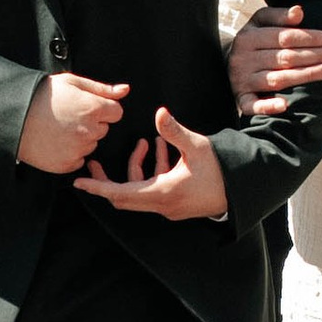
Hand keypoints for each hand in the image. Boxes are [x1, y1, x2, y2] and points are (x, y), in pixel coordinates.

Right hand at [17, 69, 129, 173]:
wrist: (13, 116)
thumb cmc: (42, 95)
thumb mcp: (71, 82)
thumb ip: (102, 88)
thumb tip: (125, 90)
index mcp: (93, 108)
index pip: (116, 112)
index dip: (102, 108)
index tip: (85, 106)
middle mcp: (89, 131)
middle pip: (103, 129)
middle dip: (92, 123)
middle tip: (68, 117)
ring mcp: (78, 150)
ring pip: (91, 145)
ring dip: (81, 139)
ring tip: (59, 128)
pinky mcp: (66, 164)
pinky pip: (78, 160)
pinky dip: (70, 153)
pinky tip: (55, 141)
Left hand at [71, 106, 228, 223]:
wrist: (243, 189)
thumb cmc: (221, 169)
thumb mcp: (197, 147)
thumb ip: (175, 131)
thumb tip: (159, 113)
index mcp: (162, 193)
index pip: (120, 193)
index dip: (98, 187)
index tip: (78, 182)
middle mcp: (162, 205)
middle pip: (122, 196)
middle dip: (106, 178)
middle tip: (94, 160)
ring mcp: (169, 207)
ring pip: (140, 190)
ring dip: (138, 167)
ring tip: (149, 142)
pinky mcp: (176, 204)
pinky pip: (154, 189)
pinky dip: (153, 171)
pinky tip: (163, 149)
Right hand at [228, 0, 321, 118]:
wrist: (225, 65)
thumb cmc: (253, 42)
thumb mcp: (259, 23)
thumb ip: (278, 16)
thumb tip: (299, 11)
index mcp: (248, 37)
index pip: (285, 37)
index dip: (311, 38)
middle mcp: (242, 59)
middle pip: (285, 57)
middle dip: (316, 56)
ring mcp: (241, 81)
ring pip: (277, 79)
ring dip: (306, 75)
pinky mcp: (241, 99)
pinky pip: (253, 105)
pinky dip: (268, 106)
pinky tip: (285, 105)